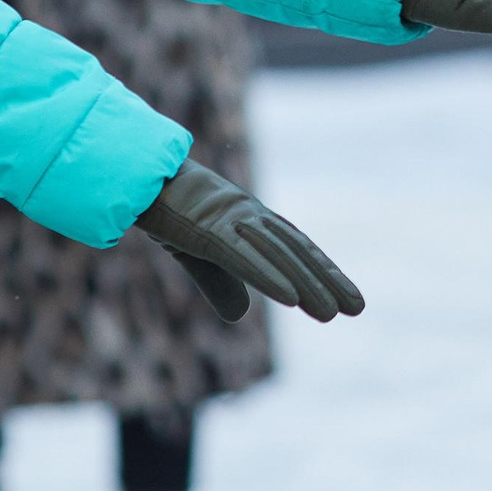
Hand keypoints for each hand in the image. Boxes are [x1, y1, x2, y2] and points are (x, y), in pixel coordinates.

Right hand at [135, 159, 364, 323]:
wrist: (134, 174)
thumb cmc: (168, 207)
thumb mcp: (198, 254)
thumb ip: (221, 284)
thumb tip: (240, 316)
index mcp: (250, 222)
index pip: (295, 248)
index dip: (322, 272)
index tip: (347, 298)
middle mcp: (250, 218)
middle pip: (295, 251)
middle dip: (326, 279)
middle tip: (357, 307)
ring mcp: (232, 220)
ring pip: (278, 256)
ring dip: (307, 283)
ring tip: (331, 313)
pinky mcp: (210, 228)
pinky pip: (244, 256)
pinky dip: (270, 276)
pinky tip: (291, 298)